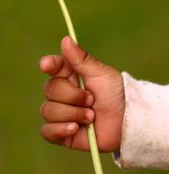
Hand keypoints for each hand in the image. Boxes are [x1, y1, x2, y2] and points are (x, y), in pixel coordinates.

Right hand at [39, 36, 124, 151]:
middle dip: (73, 97)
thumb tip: (65, 39)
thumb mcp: (100, 73)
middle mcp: (61, 94)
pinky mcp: (60, 133)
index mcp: (68, 76)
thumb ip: (81, 59)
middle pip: (49, 90)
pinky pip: (47, 131)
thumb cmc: (116, 94)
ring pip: (48, 111)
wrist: (127, 122)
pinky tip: (74, 129)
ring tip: (91, 117)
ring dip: (73, 114)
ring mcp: (59, 113)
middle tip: (92, 100)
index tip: (46, 65)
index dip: (48, 65)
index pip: (52, 67)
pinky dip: (59, 130)